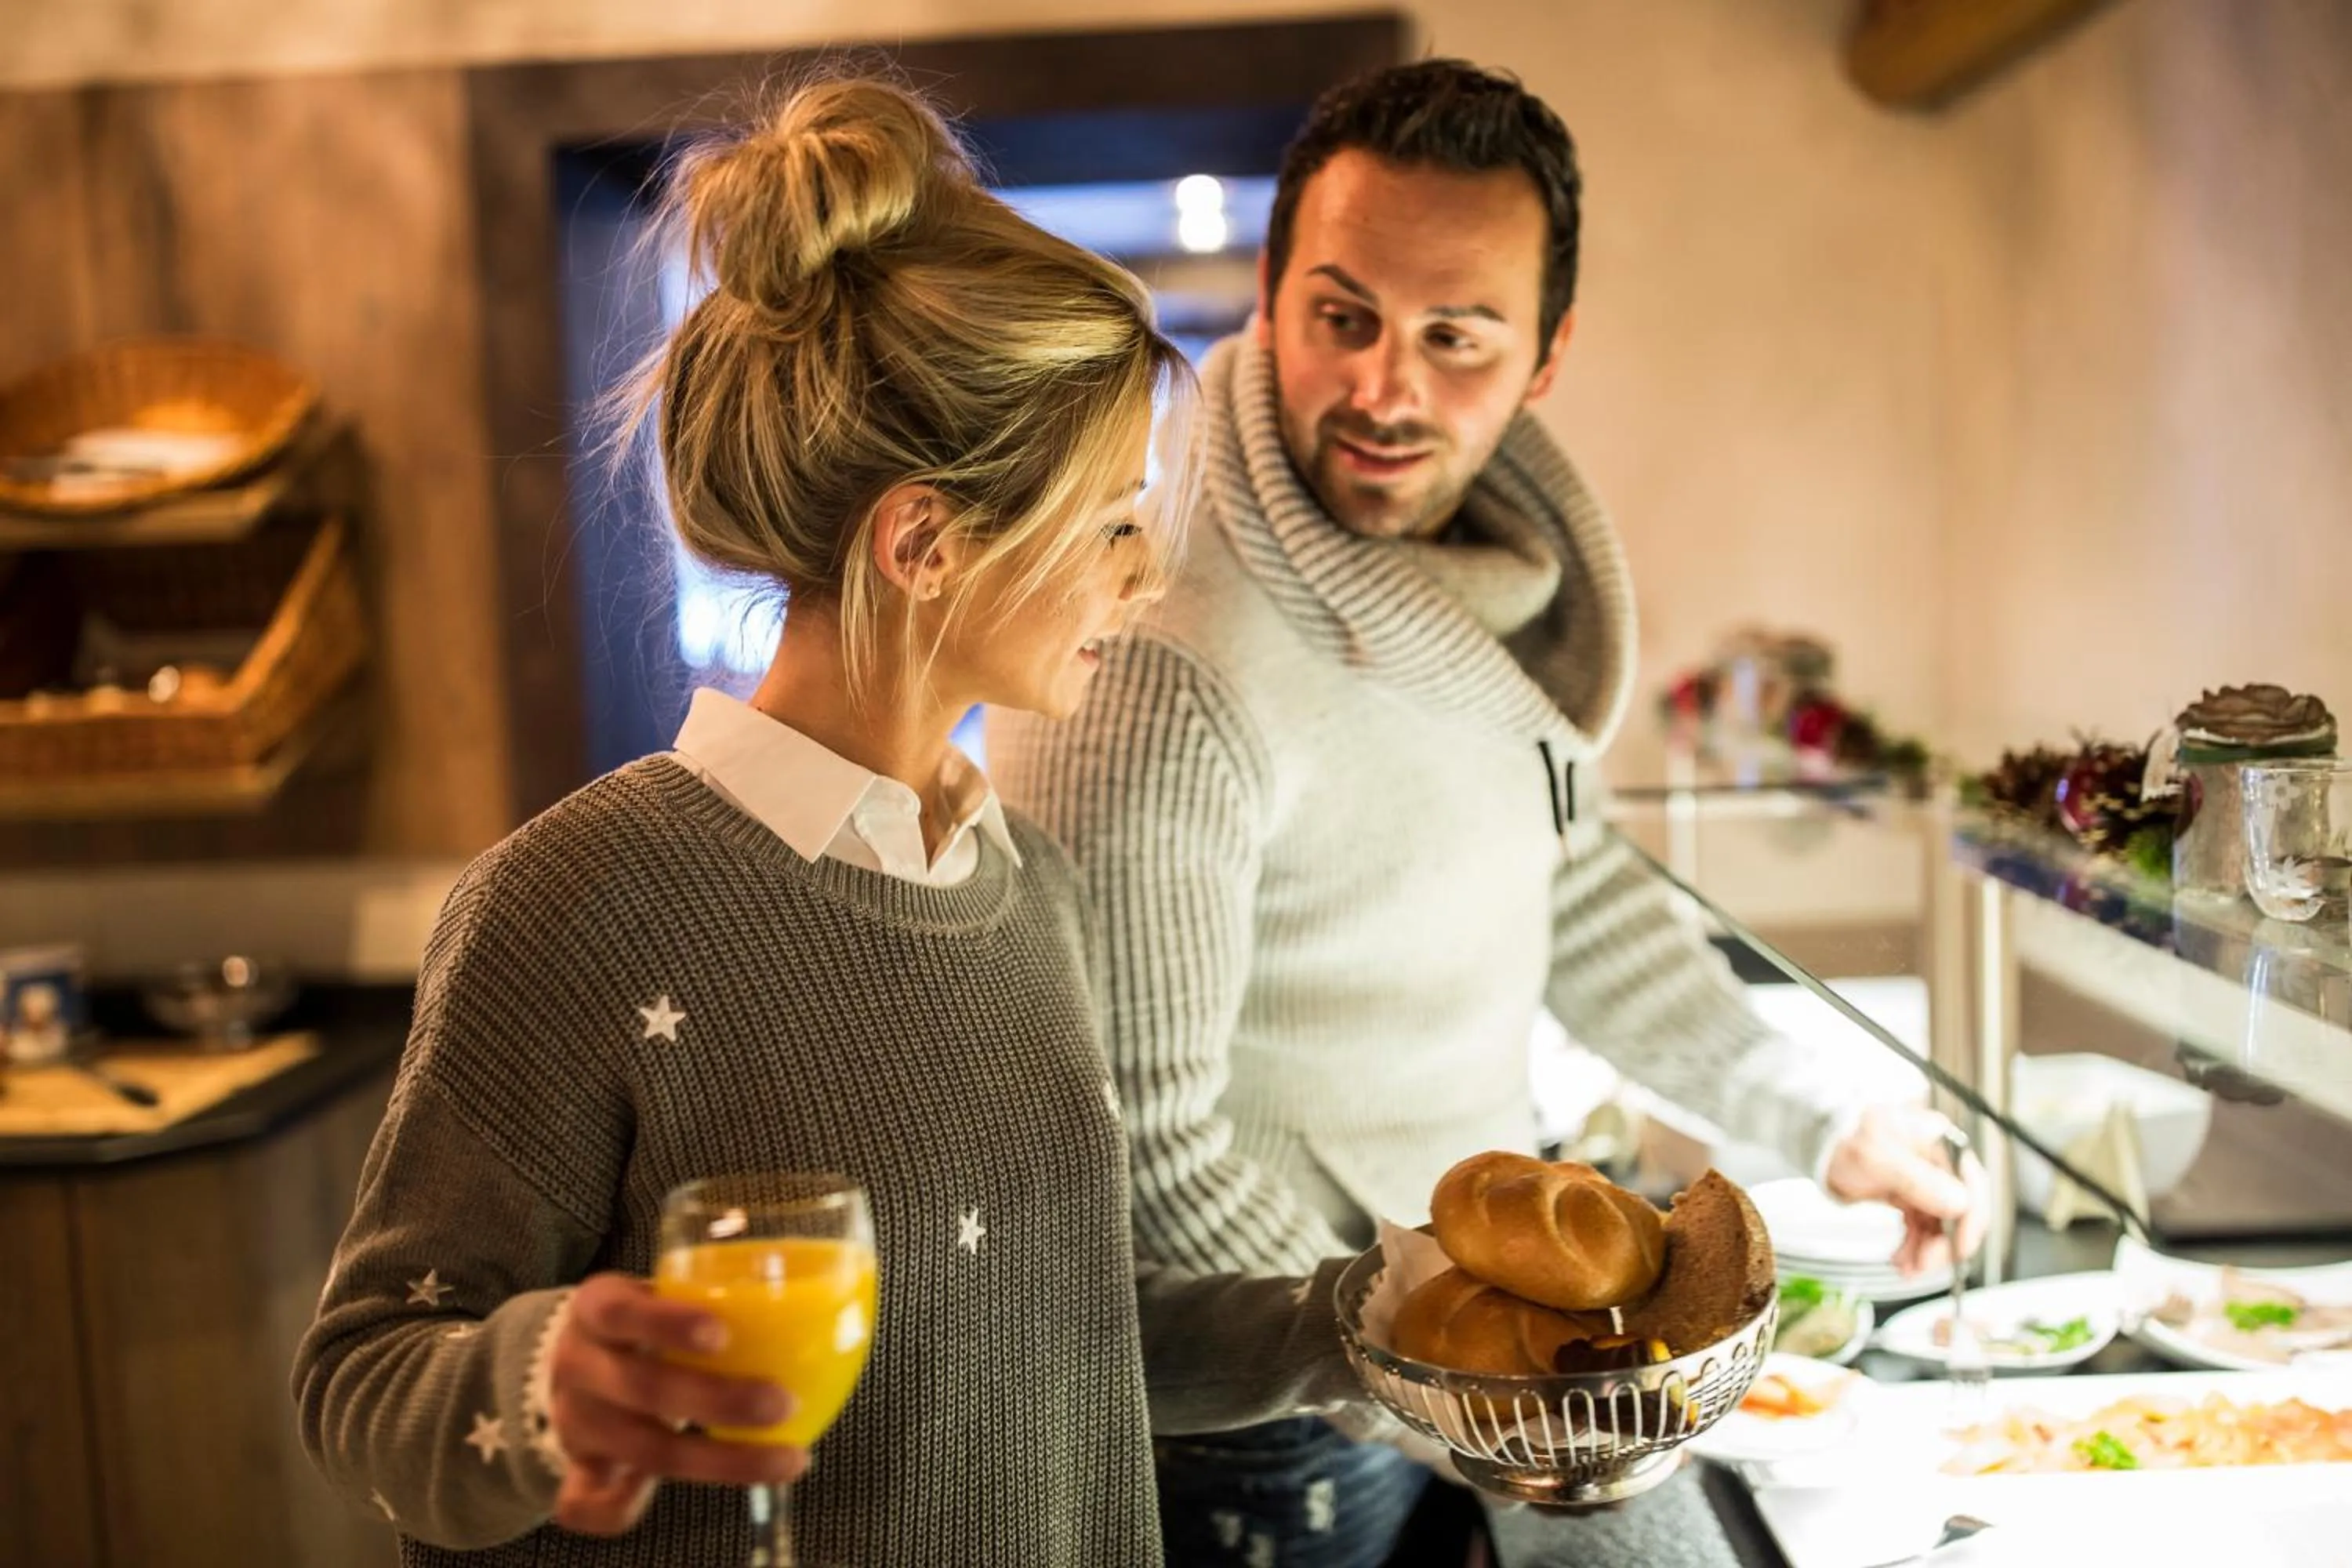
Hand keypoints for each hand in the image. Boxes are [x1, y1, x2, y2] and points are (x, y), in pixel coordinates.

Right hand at [547, 1272, 807, 1534]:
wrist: (579, 1356)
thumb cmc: (646, 1321)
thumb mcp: (661, 1292)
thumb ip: (720, 1296)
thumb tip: (842, 1285)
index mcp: (598, 1307)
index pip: (623, 1311)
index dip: (668, 1325)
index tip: (721, 1335)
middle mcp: (579, 1362)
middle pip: (641, 1388)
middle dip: (716, 1401)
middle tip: (782, 1404)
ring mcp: (573, 1419)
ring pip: (639, 1449)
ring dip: (716, 1461)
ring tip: (783, 1460)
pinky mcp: (577, 1465)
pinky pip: (585, 1501)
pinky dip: (616, 1508)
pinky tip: (645, 1503)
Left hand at [1820, 1104, 1987, 1276]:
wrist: (1817, 1141)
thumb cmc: (1843, 1135)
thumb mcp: (1878, 1156)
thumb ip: (1919, 1180)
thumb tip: (1959, 1204)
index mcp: (1940, 1143)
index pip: (1972, 1185)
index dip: (1970, 1220)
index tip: (1959, 1247)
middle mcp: (1938, 1162)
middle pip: (1959, 1210)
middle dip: (1944, 1243)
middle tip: (1924, 1265)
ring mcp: (1925, 1180)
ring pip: (1940, 1225)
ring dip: (1927, 1251)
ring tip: (1905, 1268)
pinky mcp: (1909, 1195)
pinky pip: (1921, 1227)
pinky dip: (1914, 1246)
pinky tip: (1901, 1259)